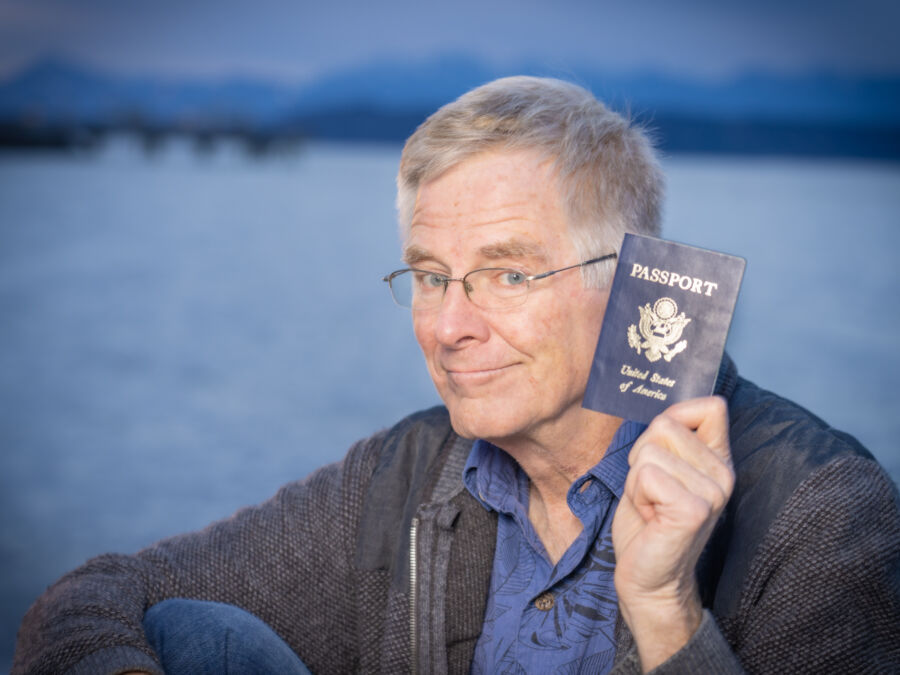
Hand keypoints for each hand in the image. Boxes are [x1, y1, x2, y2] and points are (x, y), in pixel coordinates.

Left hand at [612, 396, 733, 671]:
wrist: (649, 578)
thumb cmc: (648, 522)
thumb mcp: (658, 468)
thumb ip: (668, 438)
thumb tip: (664, 409)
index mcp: (719, 460)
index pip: (711, 406)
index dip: (674, 418)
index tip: (663, 454)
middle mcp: (724, 474)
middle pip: (664, 425)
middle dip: (642, 458)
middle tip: (652, 493)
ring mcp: (713, 492)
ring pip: (649, 450)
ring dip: (636, 480)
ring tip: (652, 506)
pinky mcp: (695, 509)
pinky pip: (645, 474)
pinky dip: (636, 495)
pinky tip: (652, 518)